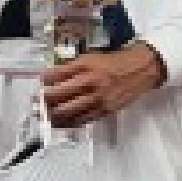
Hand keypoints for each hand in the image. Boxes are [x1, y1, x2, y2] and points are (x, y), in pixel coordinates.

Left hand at [42, 41, 166, 127]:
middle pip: (55, 96)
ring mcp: (97, 98)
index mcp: (84, 66)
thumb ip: (72, 68)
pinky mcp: (104, 110)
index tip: (42, 83)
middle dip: (43, 100)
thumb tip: (52, 79)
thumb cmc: (116, 62)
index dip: (43, 80)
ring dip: (52, 115)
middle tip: (39, 101)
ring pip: (65, 112)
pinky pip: (80, 120)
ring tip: (47, 114)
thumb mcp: (92, 57)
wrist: (142, 70)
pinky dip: (67, 123)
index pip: (53, 75)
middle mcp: (89, 82)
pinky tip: (61, 122)